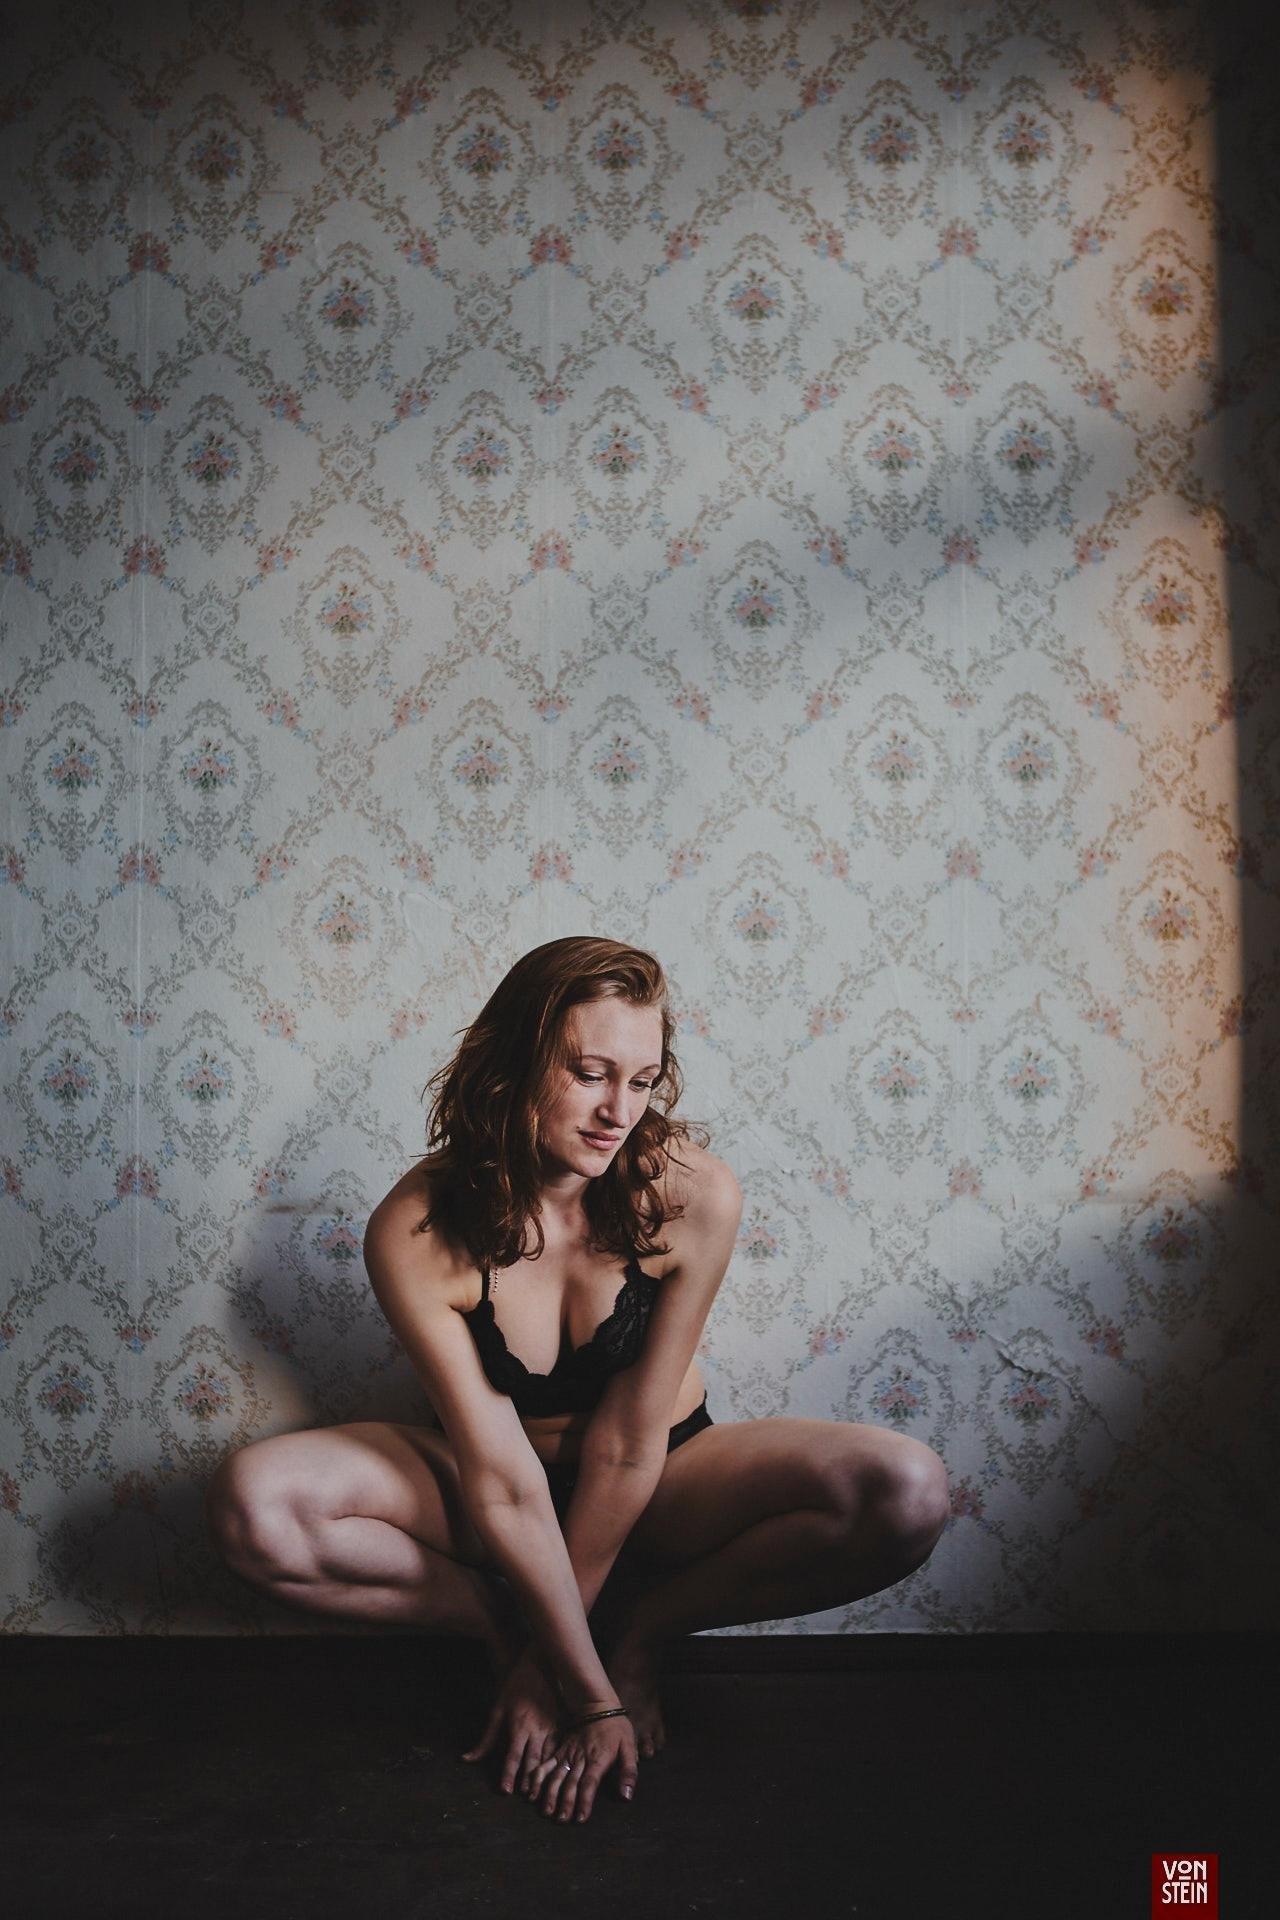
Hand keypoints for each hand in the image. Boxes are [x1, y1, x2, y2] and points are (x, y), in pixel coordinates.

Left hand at [460, 1643, 561, 1795]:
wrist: (541, 1664)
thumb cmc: (516, 1686)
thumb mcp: (497, 1709)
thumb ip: (486, 1738)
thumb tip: (468, 1759)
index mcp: (518, 1727)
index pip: (512, 1758)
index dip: (509, 1776)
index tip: (506, 1792)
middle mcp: (536, 1730)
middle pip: (532, 1761)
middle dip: (529, 1781)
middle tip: (527, 1799)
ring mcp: (552, 1727)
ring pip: (549, 1756)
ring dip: (544, 1774)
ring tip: (541, 1791)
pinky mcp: (562, 1723)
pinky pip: (561, 1746)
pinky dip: (558, 1760)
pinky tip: (558, 1772)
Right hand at [523, 1710, 637, 1822]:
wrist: (597, 1704)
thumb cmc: (616, 1726)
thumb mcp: (630, 1745)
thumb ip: (629, 1771)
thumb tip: (626, 1796)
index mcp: (598, 1758)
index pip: (590, 1783)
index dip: (585, 1801)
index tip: (580, 1818)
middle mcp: (580, 1758)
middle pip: (571, 1782)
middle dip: (565, 1802)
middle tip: (561, 1820)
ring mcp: (568, 1753)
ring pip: (557, 1775)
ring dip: (550, 1793)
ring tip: (546, 1810)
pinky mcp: (561, 1749)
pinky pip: (547, 1763)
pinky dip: (538, 1776)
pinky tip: (531, 1788)